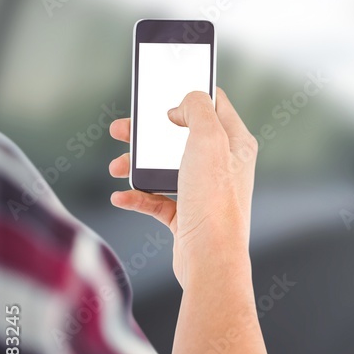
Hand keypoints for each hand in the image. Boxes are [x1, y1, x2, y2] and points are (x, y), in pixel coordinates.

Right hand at [109, 88, 258, 286]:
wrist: (210, 257)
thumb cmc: (214, 200)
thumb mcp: (208, 139)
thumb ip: (198, 109)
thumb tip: (187, 102)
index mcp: (236, 144)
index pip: (215, 106)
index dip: (188, 96)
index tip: (162, 95)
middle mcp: (223, 166)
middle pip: (181, 137)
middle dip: (148, 134)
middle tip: (121, 130)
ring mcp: (205, 191)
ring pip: (165, 168)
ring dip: (137, 165)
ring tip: (117, 167)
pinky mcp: (188, 215)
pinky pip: (157, 199)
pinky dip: (137, 196)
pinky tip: (122, 197)